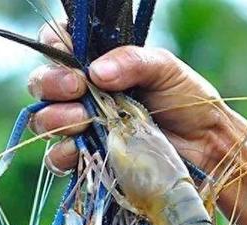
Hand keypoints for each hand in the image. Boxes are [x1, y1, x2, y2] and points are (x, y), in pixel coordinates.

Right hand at [27, 22, 244, 174]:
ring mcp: (82, 126)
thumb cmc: (186, 100)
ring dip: (55, 118)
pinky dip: (63, 153)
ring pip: (44, 120)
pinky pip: (58, 157)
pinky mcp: (88, 157)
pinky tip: (79, 149)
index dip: (53, 47)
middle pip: (42, 84)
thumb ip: (132, 61)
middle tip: (77, 88)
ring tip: (82, 119)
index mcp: (98, 63)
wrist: (204, 144)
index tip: (71, 59)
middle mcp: (83, 93)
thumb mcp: (165, 68)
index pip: (57, 45)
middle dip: (52, 84)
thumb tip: (96, 71)